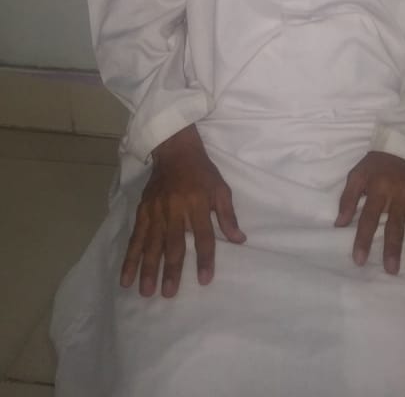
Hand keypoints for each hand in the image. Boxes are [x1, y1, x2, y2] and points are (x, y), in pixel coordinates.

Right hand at [120, 125, 245, 297]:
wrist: (175, 150)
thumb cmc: (202, 172)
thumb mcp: (221, 189)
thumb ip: (228, 216)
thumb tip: (239, 240)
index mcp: (198, 203)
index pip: (203, 235)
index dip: (205, 258)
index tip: (204, 280)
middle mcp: (175, 208)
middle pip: (173, 243)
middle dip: (171, 269)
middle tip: (168, 294)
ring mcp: (156, 210)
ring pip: (151, 243)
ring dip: (148, 268)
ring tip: (145, 291)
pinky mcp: (143, 210)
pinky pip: (135, 237)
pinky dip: (130, 257)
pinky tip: (126, 276)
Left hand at [335, 151, 404, 274]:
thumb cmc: (378, 164)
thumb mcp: (358, 174)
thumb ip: (348, 198)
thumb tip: (339, 223)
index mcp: (379, 188)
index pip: (369, 218)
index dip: (363, 239)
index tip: (359, 260)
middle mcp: (400, 194)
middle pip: (395, 225)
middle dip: (393, 248)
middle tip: (391, 270)